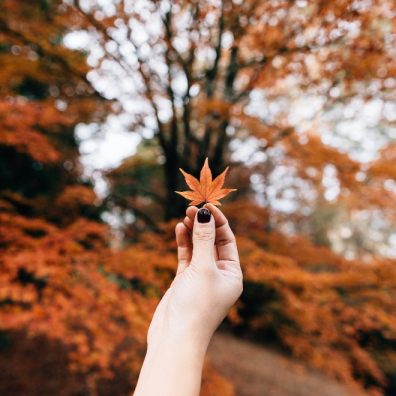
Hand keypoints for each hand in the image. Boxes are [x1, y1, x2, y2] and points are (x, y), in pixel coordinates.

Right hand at [147, 203, 242, 348]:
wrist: (175, 338)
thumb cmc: (195, 305)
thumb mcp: (203, 268)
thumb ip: (203, 239)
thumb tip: (206, 214)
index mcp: (232, 274)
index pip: (227, 240)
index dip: (218, 221)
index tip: (207, 205)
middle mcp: (219, 274)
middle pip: (212, 242)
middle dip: (203, 224)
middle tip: (191, 208)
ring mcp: (201, 277)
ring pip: (198, 247)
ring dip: (192, 231)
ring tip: (185, 215)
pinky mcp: (185, 280)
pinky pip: (186, 256)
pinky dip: (183, 242)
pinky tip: (179, 228)